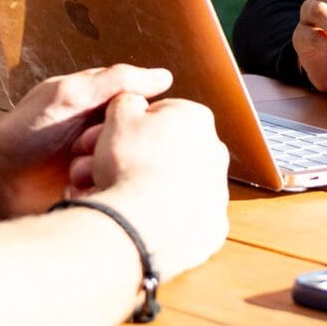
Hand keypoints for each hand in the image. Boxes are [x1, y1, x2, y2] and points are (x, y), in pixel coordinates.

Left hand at [0, 64, 174, 218]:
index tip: (116, 126)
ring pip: (132, 173)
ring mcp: (104, 167)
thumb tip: (165, 76)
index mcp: (108, 109)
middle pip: (142, 145)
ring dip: (110, 174)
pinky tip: (83, 191)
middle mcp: (111, 137)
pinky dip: (105, 194)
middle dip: (122, 151)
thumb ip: (114, 81)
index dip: (138, 120)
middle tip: (90, 150)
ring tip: (76, 170)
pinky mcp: (97, 194)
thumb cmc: (27, 128)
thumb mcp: (70, 94)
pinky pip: (116, 196)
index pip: (148, 112)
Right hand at [72, 92, 228, 280]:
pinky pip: (185, 217)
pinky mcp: (213, 225)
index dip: (130, 128)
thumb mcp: (117, 117)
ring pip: (176, 185)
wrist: (139, 223)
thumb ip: (127, 100)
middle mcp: (215, 153)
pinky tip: (140, 219)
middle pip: (168, 151)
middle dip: (139, 159)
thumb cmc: (129, 165)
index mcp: (196, 118)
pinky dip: (165, 218)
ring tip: (119, 197)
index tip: (111, 142)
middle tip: (109, 170)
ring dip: (149, 188)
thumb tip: (133, 101)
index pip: (159, 115)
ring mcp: (218, 192)